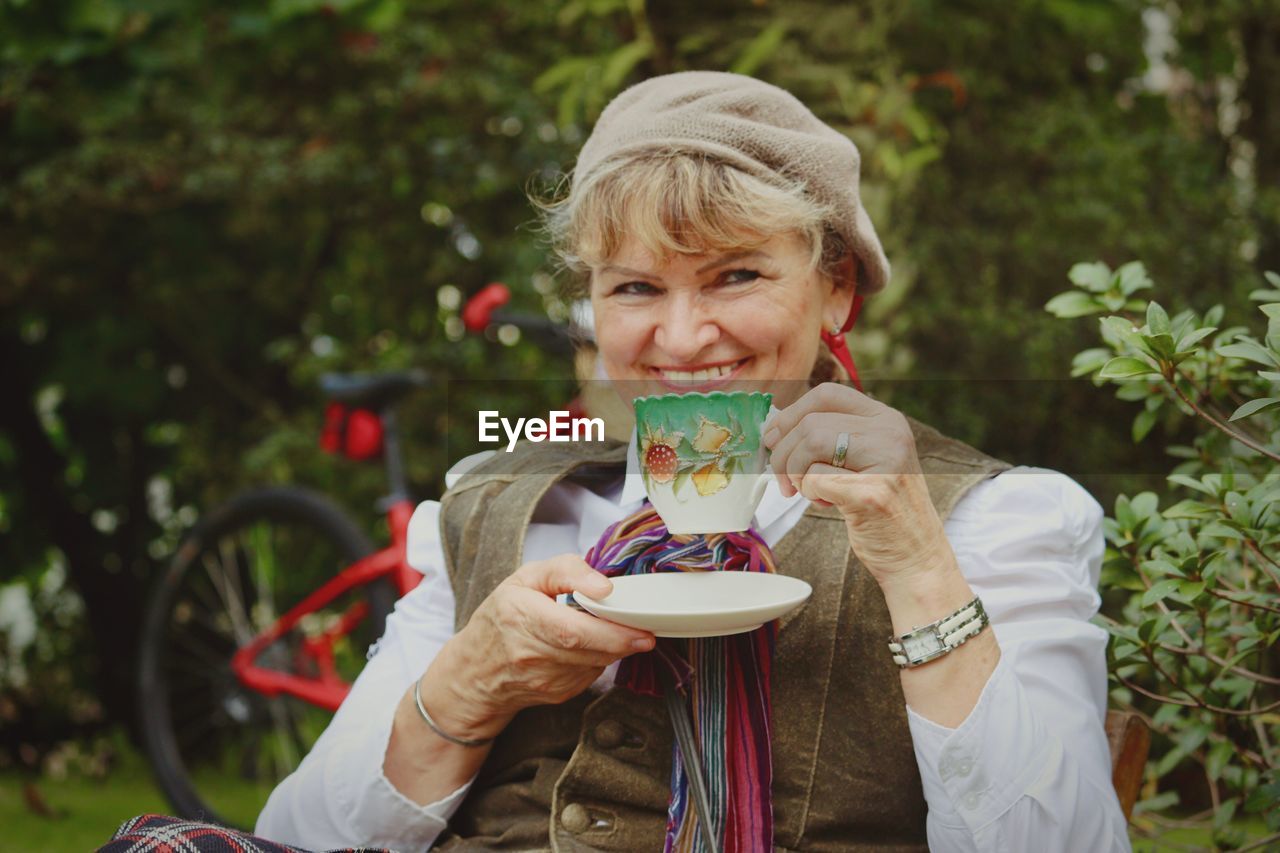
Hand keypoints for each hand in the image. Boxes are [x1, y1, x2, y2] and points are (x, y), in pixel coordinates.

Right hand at [425, 555, 655, 739]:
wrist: (476, 672)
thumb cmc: (502, 617)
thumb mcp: (526, 578)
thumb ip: (566, 571)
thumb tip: (604, 587)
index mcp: (520, 616)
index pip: (571, 630)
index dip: (609, 631)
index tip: (638, 627)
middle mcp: (530, 653)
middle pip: (589, 650)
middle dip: (622, 641)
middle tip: (645, 633)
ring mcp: (544, 679)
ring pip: (595, 663)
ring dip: (611, 649)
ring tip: (608, 630)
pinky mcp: (557, 694)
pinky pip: (591, 675)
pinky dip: (598, 659)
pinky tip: (587, 646)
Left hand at [762, 382, 951, 587]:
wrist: (915, 556)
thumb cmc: (881, 509)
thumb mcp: (867, 459)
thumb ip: (834, 437)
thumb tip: (774, 429)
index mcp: (887, 419)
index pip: (827, 394)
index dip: (790, 414)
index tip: (773, 437)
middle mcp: (891, 433)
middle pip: (811, 422)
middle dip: (783, 453)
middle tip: (782, 479)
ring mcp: (886, 461)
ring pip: (810, 444)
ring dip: (795, 473)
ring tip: (806, 492)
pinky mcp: (871, 493)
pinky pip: (814, 478)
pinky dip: (808, 493)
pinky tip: (826, 504)